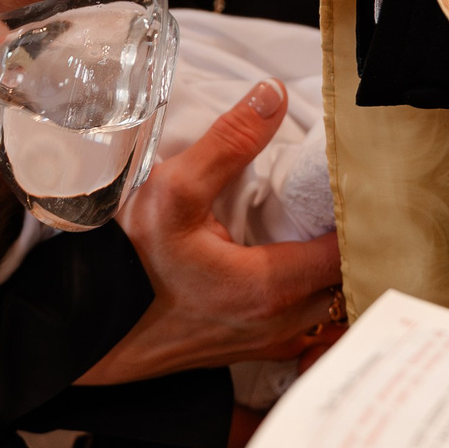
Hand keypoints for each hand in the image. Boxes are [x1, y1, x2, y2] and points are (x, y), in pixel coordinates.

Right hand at [79, 81, 344, 384]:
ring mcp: (267, 344)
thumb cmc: (126, 267)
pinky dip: (312, 298)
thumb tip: (274, 95)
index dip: (360, 213)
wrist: (87, 330)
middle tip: (348, 198)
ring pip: (329, 308)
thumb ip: (230, 142)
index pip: (348, 250)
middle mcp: (280, 324)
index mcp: (271, 287)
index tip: (361, 181)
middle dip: (352, 241)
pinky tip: (297, 268)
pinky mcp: (250, 352)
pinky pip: (306, 327)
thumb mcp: (172, 192)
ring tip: (325, 229)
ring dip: (333, 273)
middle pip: (345, 281)